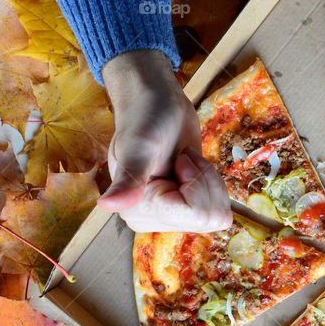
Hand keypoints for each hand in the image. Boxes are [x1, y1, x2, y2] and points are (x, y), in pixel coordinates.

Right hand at [98, 50, 231, 232]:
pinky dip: (213, 185)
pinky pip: (219, 210)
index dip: (196, 183)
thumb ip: (129, 179)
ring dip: (209, 180)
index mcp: (137, 210)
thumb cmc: (146, 118)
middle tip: (183, 159)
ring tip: (186, 161)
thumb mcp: (140, 147)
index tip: (179, 160)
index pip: (195, 214)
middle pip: (208, 218)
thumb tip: (105, 205)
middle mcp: (153, 220)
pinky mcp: (187, 211)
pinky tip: (193, 169)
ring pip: (217, 216)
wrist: (158, 106)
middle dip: (204, 181)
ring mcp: (172, 217)